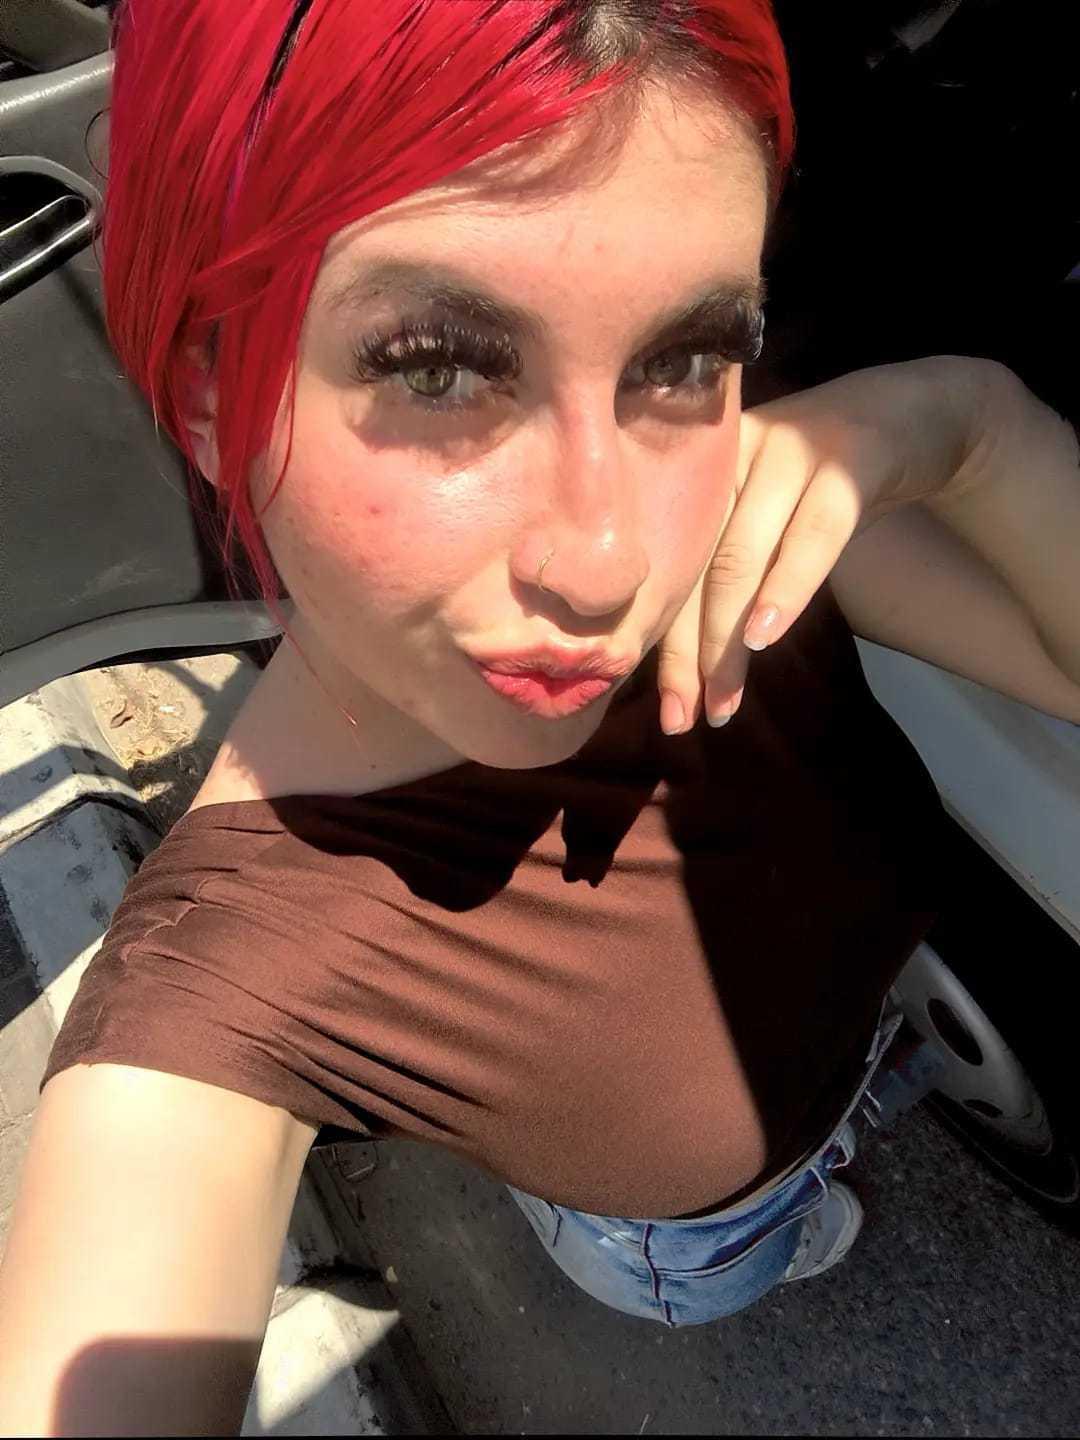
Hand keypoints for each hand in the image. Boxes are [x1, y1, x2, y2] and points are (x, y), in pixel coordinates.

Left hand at [655, 357, 995, 733]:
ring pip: (742, 557)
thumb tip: (683, 661)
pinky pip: (812, 535)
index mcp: (699, 470)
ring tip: (723, 700)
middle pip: (698, 567)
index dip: (660, 640)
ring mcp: (787, 450)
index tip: (666, 707)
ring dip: (730, 639)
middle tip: (686, 719)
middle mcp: (730, 453)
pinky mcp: (846, 459)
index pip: (669, 566)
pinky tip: (765, 635)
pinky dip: (786, 588)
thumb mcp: (765, 513)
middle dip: (689, 653)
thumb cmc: (824, 480)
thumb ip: (727, 563)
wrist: (917, 412)